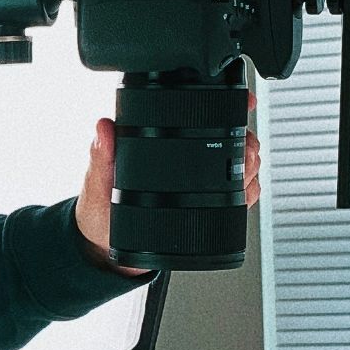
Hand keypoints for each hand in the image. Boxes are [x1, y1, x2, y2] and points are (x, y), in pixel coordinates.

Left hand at [74, 93, 261, 275]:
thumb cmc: (99, 209)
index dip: (227, 104)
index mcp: (156, 139)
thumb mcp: (99, 181)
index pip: (195, 113)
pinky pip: (236, 191)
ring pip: (240, 162)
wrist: (105, 246)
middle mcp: (179, 155)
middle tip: (246, 155)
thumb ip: (102, 154)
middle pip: (230, 136)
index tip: (245, 104)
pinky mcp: (202, 201)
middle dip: (247, 142)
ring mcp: (194, 179)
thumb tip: (104, 127)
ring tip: (244, 176)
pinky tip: (242, 194)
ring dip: (251, 166)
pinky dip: (247, 191)